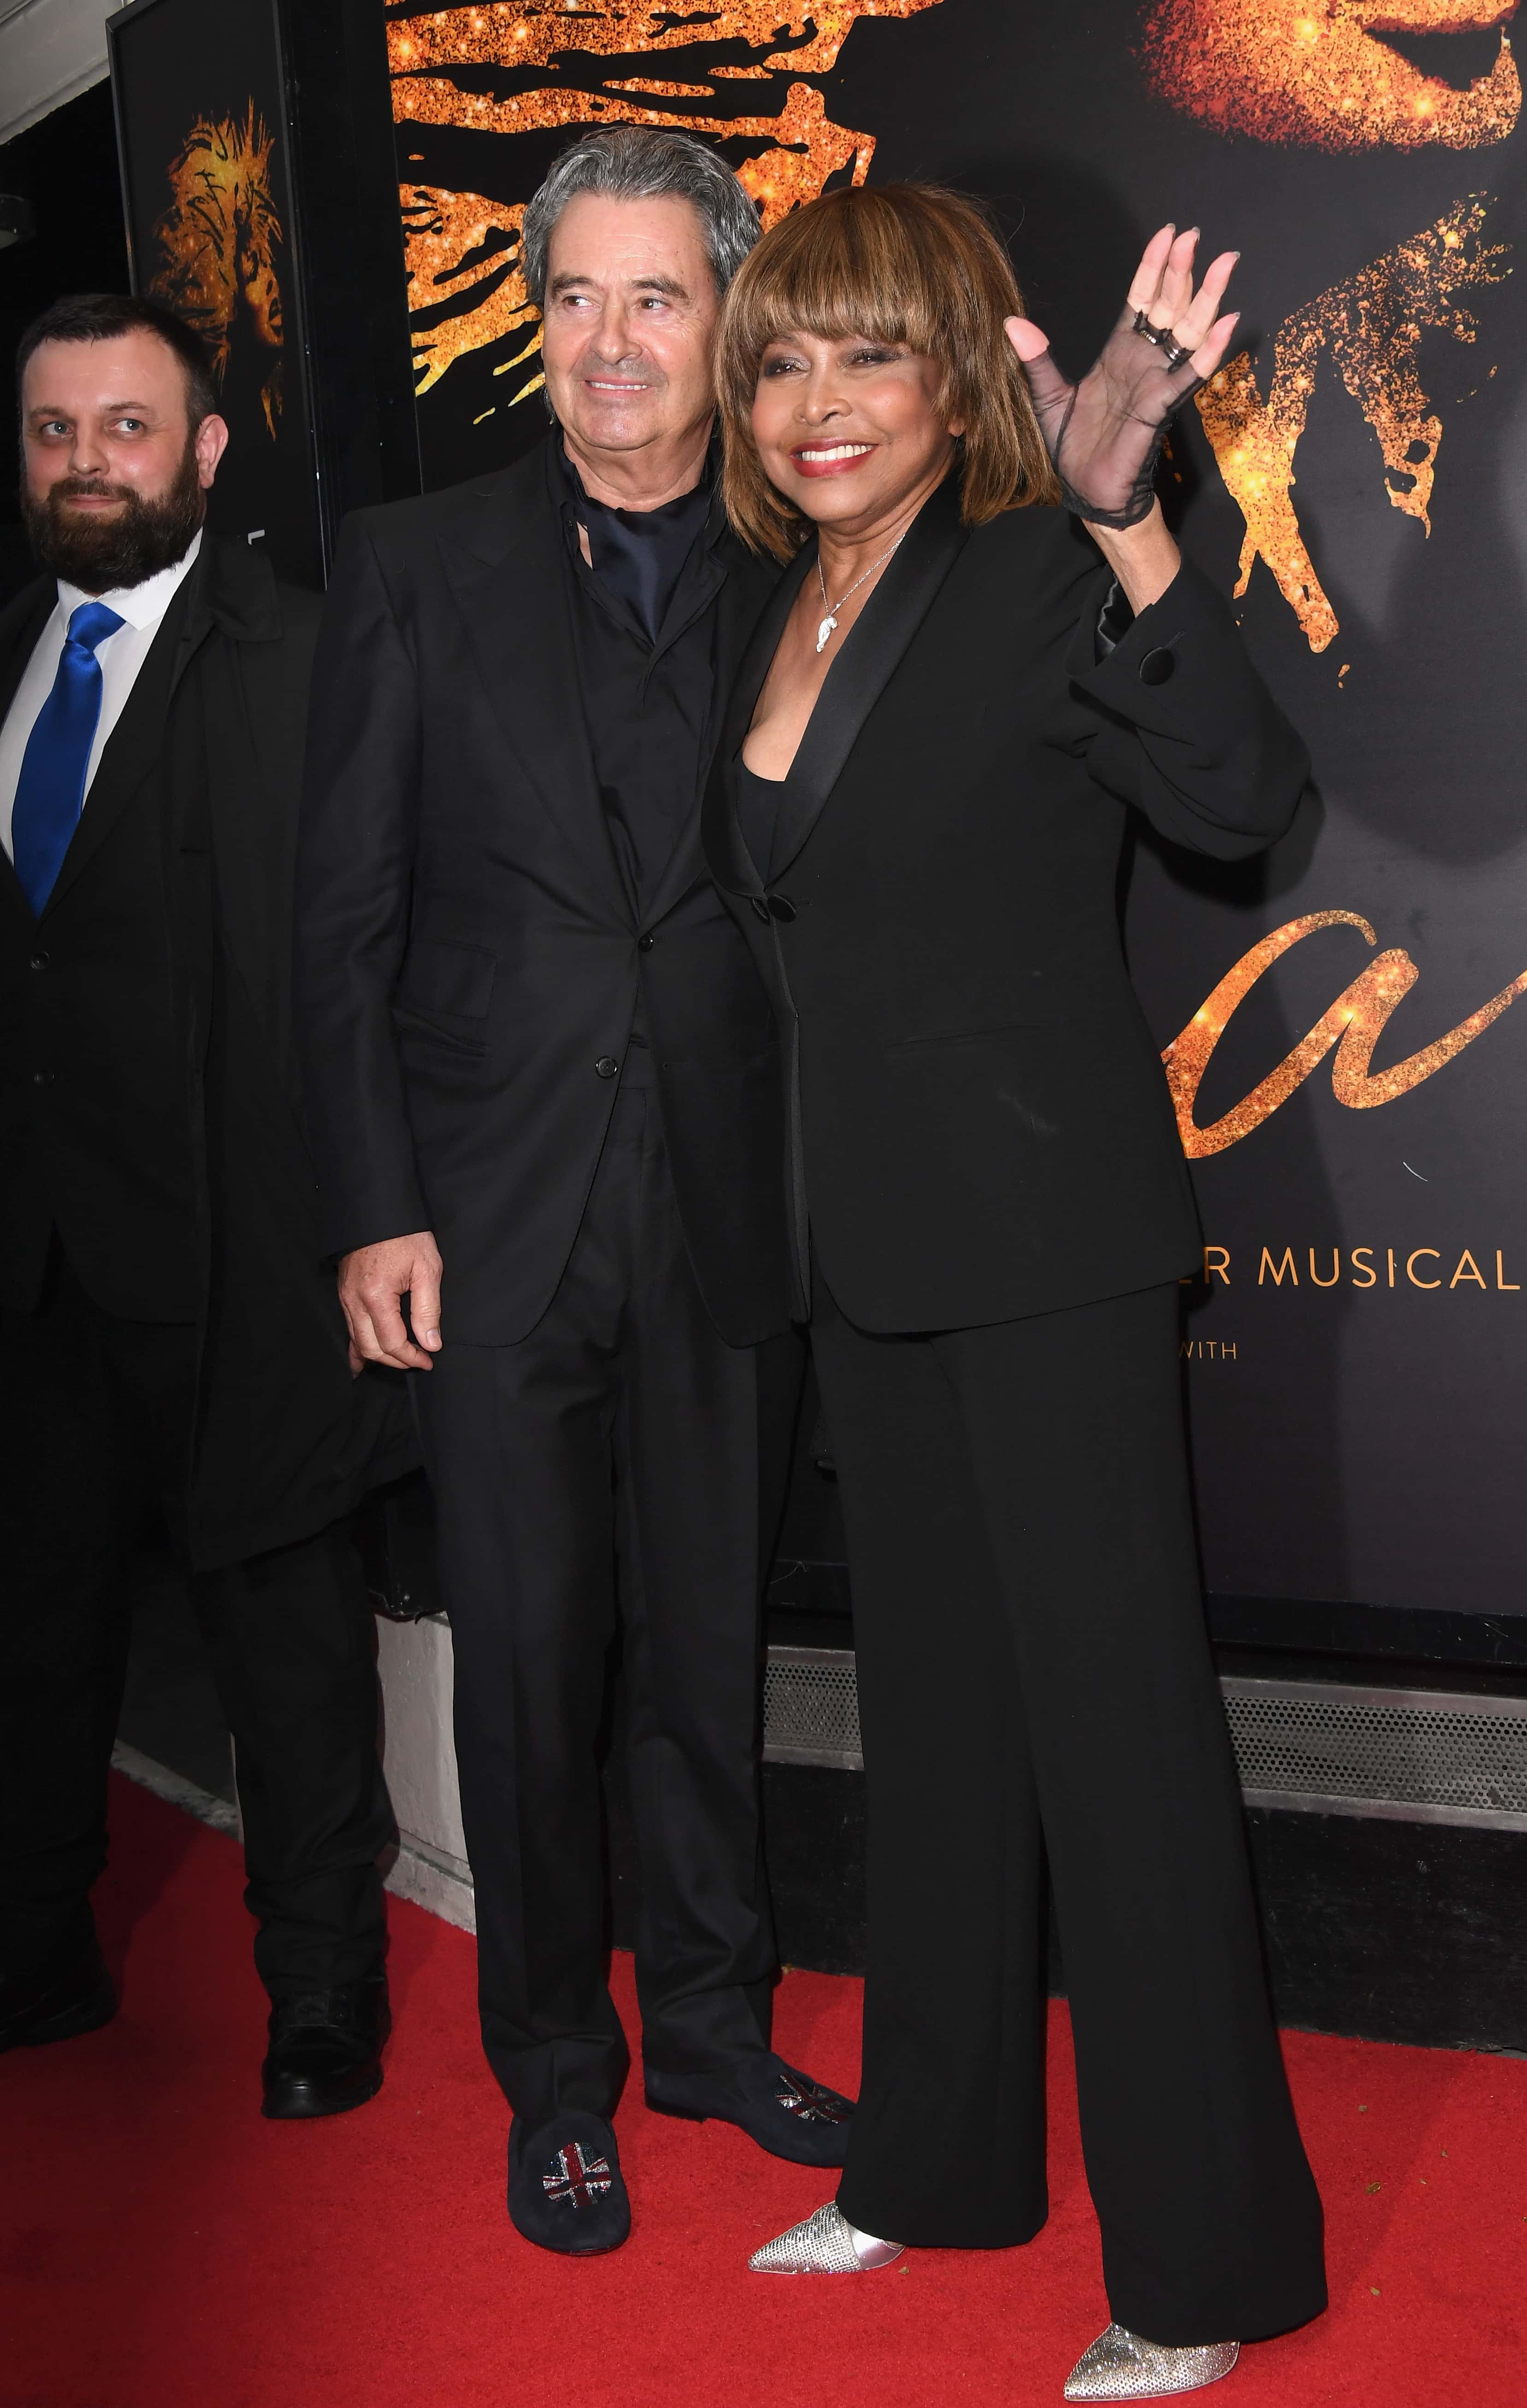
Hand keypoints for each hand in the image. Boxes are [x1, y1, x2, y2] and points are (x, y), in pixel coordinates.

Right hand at [338, 1230, 443, 1372]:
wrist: (378, 1210)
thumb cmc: (405, 1236)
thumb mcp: (427, 1269)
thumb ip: (428, 1310)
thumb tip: (431, 1343)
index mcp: (376, 1296)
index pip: (392, 1342)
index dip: (411, 1357)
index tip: (428, 1360)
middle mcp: (354, 1301)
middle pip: (371, 1347)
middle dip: (395, 1361)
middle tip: (417, 1361)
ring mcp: (345, 1298)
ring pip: (357, 1340)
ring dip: (378, 1355)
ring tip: (398, 1362)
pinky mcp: (344, 1293)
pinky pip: (349, 1328)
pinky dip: (357, 1346)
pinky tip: (360, 1362)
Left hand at [1005, 225, 1239, 526]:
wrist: (1085, 489)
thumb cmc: (1074, 446)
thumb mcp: (1048, 397)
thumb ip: (1036, 360)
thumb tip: (1012, 323)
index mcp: (1119, 352)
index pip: (1141, 299)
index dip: (1153, 267)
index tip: (1167, 233)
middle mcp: (1143, 360)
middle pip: (1169, 305)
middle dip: (1182, 270)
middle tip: (1195, 235)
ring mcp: (1155, 380)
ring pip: (1188, 331)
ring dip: (1207, 297)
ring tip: (1224, 262)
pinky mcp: (1160, 406)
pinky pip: (1189, 375)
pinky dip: (1211, 351)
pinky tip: (1229, 324)